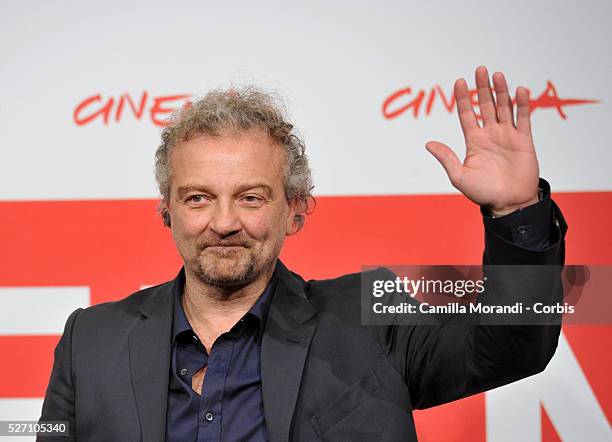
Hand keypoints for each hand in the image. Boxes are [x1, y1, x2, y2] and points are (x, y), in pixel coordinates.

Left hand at [425, 66, 538, 216]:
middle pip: (485, 105)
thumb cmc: (483, 193)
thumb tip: (428, 144)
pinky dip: (522, 104)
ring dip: (501, 91)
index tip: (459, 81)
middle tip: (480, 69)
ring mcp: (507, 136)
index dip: (463, 98)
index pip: (467, 114)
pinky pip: (523, 118)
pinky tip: (519, 90)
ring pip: (504, 107)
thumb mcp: (459, 176)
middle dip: (482, 88)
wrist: (509, 203)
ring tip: (497, 75)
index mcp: (474, 141)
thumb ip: (446, 158)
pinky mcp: (524, 140)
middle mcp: (490, 134)